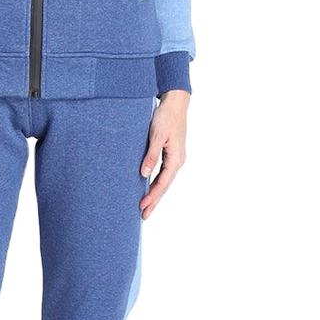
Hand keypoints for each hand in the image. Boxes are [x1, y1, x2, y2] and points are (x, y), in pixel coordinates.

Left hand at [139, 89, 189, 218]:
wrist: (175, 103)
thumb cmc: (165, 117)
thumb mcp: (156, 135)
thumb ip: (151, 155)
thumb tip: (144, 174)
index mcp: (176, 158)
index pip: (163, 183)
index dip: (152, 196)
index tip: (142, 207)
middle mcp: (178, 161)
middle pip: (164, 186)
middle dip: (154, 201)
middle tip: (143, 216)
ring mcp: (175, 158)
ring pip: (164, 181)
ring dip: (155, 194)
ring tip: (145, 207)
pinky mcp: (171, 154)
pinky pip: (164, 174)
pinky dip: (157, 184)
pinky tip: (150, 189)